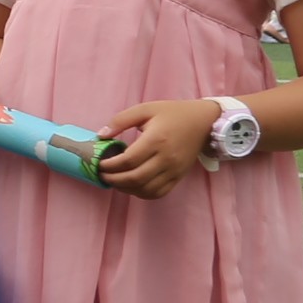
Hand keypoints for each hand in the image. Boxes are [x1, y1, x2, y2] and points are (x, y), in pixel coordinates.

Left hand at [96, 97, 220, 199]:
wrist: (204, 121)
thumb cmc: (173, 113)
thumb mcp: (145, 109)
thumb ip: (120, 120)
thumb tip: (101, 135)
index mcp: (156, 140)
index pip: (128, 161)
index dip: (109, 166)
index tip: (98, 163)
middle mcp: (166, 159)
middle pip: (135, 179)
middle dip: (113, 180)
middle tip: (101, 175)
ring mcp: (174, 170)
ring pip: (146, 190)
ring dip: (125, 189)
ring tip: (113, 181)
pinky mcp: (179, 177)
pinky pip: (158, 193)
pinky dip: (141, 193)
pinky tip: (131, 186)